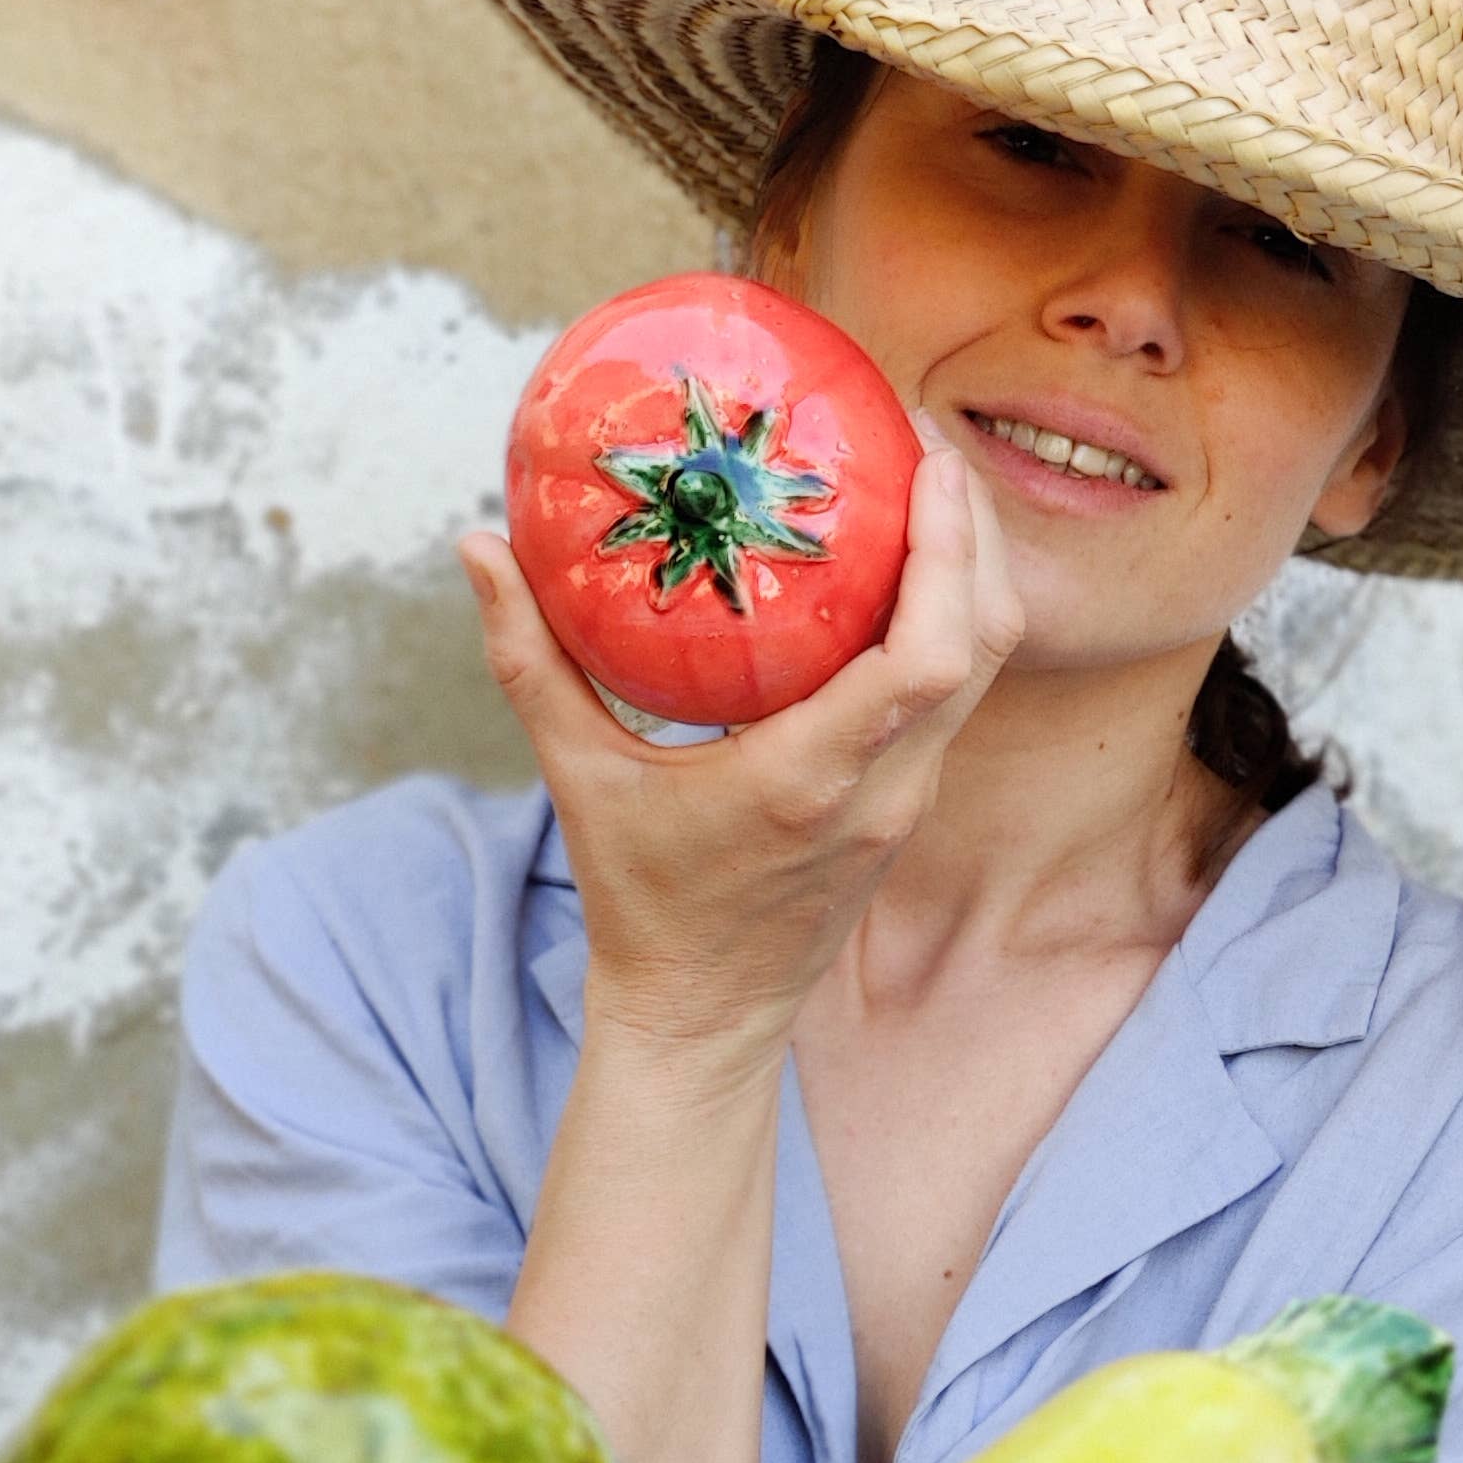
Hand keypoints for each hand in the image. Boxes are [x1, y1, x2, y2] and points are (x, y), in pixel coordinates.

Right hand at [460, 420, 1018, 1071]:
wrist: (703, 1018)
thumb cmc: (640, 904)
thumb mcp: (576, 778)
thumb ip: (529, 659)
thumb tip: (476, 544)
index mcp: (811, 777)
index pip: (926, 659)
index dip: (950, 552)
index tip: (924, 464)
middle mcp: (883, 789)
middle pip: (985, 642)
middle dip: (976, 532)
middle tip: (920, 443)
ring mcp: (909, 802)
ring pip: (986, 669)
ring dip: (975, 572)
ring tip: (923, 487)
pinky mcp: (910, 808)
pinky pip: (957, 696)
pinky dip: (951, 620)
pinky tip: (904, 566)